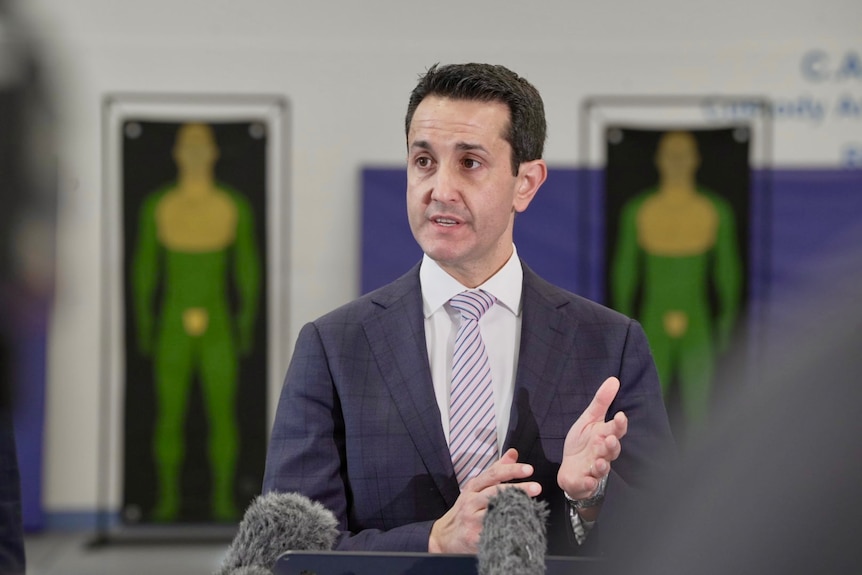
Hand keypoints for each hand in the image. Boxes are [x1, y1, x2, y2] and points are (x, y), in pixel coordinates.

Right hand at [428, 448, 540, 553]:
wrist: (446, 536)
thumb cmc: (465, 509)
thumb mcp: (476, 487)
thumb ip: (496, 470)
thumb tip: (513, 454)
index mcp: (473, 487)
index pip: (494, 474)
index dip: (511, 470)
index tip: (528, 469)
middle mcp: (471, 501)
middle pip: (496, 492)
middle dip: (518, 489)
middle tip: (536, 487)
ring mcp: (472, 520)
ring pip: (495, 511)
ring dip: (514, 508)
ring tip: (531, 506)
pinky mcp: (474, 537)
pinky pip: (493, 531)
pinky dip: (507, 527)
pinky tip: (521, 525)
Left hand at [557, 377, 627, 502]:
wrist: (570, 469)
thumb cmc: (583, 443)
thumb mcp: (588, 420)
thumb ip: (601, 402)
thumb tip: (614, 380)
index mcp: (604, 436)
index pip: (616, 429)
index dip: (620, 424)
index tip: (621, 416)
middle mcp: (603, 453)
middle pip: (612, 450)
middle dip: (612, 446)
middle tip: (609, 439)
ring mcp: (595, 469)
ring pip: (602, 468)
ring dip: (602, 465)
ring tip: (599, 461)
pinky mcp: (585, 481)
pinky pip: (588, 483)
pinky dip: (589, 483)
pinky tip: (588, 480)